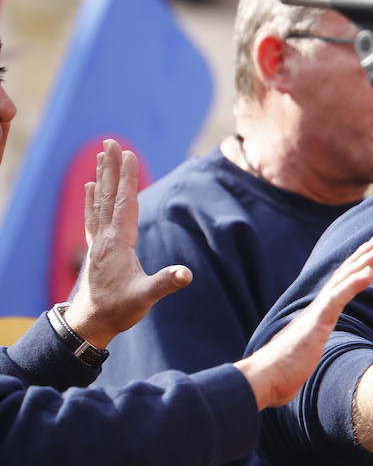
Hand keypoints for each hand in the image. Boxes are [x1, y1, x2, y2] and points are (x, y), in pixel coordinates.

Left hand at [63, 139, 191, 346]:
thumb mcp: (146, 298)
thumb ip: (165, 284)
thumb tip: (187, 273)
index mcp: (119, 243)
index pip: (125, 203)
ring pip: (100, 202)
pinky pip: (93, 216)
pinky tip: (90, 187)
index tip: (128, 155)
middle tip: (110, 142)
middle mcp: (106, 238)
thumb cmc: (119, 310)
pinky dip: (92, 198)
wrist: (91, 323)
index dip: (128, 179)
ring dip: (102, 177)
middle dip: (111, 168)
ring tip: (100, 155)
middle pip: (109, 195)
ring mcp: (99, 242)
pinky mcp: (97, 248)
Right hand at [235, 232, 372, 408]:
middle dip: (363, 255)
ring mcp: (316, 312)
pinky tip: (368, 273)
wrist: (264, 378)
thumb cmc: (284, 368)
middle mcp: (318, 307)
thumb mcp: (307, 350)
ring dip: (363, 263)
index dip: (357, 264)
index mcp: (318, 312)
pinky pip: (337, 299)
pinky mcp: (316, 322)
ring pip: (343, 280)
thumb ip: (313, 342)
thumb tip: (313, 348)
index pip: (340, 283)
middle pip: (343, 274)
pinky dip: (353, 284)